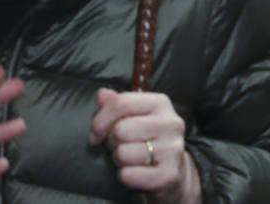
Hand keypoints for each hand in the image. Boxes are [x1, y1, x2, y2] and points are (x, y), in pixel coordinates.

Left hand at [89, 89, 201, 203]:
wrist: (174, 169)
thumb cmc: (149, 139)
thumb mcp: (136, 116)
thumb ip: (117, 105)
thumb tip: (102, 94)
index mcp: (160, 103)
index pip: (121, 103)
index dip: (100, 120)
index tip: (96, 133)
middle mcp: (171, 123)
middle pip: (119, 130)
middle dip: (112, 142)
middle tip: (120, 146)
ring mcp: (172, 149)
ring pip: (123, 153)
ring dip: (118, 159)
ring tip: (129, 158)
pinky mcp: (168, 174)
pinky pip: (128, 175)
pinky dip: (124, 175)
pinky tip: (134, 171)